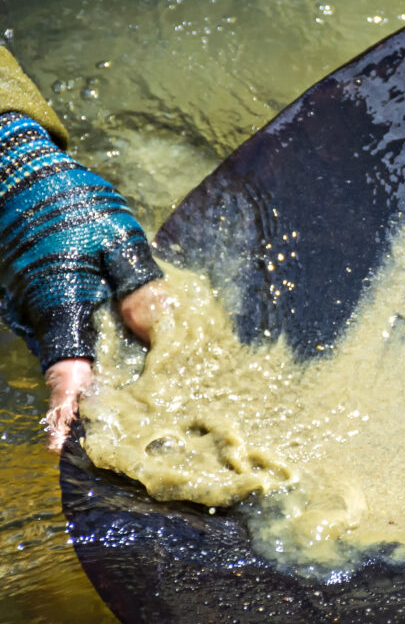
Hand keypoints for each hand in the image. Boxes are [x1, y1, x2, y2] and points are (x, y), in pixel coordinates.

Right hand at [0, 112, 164, 448]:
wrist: (25, 177)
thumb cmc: (73, 204)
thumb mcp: (118, 239)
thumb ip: (139, 286)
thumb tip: (159, 333)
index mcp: (58, 304)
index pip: (64, 371)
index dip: (70, 409)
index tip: (68, 445)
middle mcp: (42, 318)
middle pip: (72, 375)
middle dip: (94, 410)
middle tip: (125, 446)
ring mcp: (40, 315)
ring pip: (74, 359)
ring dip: (101, 386)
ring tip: (140, 418)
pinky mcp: (48, 307)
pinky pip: (74, 340)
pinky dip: (98, 358)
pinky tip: (131, 371)